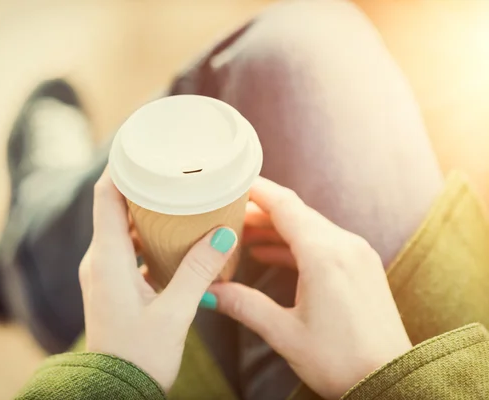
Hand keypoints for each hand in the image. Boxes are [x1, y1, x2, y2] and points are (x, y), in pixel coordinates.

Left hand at [79, 169, 237, 391]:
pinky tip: (172, 233)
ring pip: (120, 226)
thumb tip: (223, 232)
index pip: (105, 197)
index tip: (140, 143)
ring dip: (144, 209)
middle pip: (114, 205)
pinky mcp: (112, 283)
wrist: (116, 392)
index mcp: (107, 260)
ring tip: (176, 194)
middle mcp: (99, 260)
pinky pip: (126, 245)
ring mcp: (103, 272)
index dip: (120, 166)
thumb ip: (198, 271)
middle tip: (171, 166)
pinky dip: (146, 233)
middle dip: (140, 182)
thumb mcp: (175, 313)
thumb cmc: (140, 357)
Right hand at [209, 177, 411, 398]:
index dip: (256, 189)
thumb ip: (244, 305)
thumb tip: (208, 292)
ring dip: (276, 227)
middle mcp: (345, 245)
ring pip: (309, 226)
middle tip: (227, 212)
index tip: (232, 180)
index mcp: (324, 255)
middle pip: (295, 213)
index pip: (284, 205)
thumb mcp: (285, 333)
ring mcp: (357, 254)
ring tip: (242, 233)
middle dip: (260, 210)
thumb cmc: (342, 361)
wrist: (392, 382)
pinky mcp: (362, 266)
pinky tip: (271, 253)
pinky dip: (295, 243)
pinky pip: (323, 242)